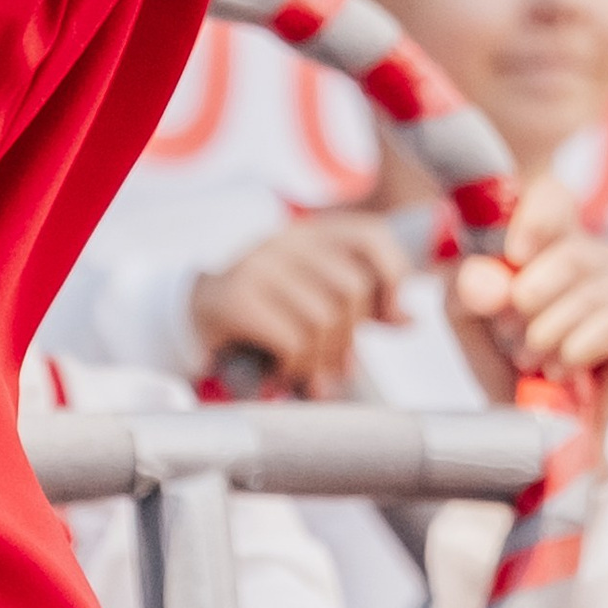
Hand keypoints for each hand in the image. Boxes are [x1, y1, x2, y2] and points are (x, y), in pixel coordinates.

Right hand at [189, 213, 407, 397]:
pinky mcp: (239, 299)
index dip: (393, 275)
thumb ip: (366, 305)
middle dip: (350, 338)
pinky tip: (282, 372)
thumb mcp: (318, 297)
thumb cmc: (271, 308)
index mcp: (313, 234)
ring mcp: (260, 267)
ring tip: (308, 373)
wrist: (197, 314)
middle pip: (352, 288)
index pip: (371, 236)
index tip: (393, 316)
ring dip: (321, 361)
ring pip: (324, 320)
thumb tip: (411, 319)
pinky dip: (295, 367)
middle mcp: (287, 242)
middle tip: (339, 366)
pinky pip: (293, 340)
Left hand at [449, 175, 607, 431]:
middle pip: (574, 252)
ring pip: (592, 294)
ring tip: (526, 357)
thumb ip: (468, 286)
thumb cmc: (495, 341)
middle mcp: (587, 249)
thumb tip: (492, 281)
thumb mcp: (463, 310)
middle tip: (507, 329)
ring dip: (550, 332)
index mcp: (544, 229)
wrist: (519, 403)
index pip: (554, 197)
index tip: (514, 255)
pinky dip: (580, 349)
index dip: (539, 219)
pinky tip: (559, 366)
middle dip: (533, 297)